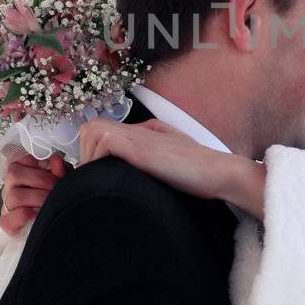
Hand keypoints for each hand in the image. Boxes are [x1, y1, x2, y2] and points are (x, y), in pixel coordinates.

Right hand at [0, 152, 65, 234]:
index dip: (33, 161)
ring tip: (51, 202)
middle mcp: (11, 185)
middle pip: (14, 173)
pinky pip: (7, 219)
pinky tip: (35, 214)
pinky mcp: (8, 223)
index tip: (50, 167)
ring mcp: (7, 204)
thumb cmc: (55, 196)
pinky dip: (21, 216)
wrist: (55, 222)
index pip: (16, 157)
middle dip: (41, 179)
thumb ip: (60, 169)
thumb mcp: (61, 180)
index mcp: (22, 170)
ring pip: (13, 195)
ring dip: (37, 198)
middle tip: (56, 187)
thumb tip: (56, 159)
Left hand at [78, 117, 233, 199]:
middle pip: (92, 126)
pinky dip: (98, 158)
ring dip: (89, 155)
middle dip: (85, 152)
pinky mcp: (141, 149)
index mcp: (145, 132)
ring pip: (93, 131)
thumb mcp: (175, 157)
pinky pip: (105, 141)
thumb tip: (139, 159)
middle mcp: (138, 130)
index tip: (96, 173)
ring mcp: (139, 138)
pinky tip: (106, 175)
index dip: (91, 150)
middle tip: (94, 176)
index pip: (102, 129)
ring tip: (98, 177)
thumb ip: (158, 152)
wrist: (219, 172)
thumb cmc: (201, 170)